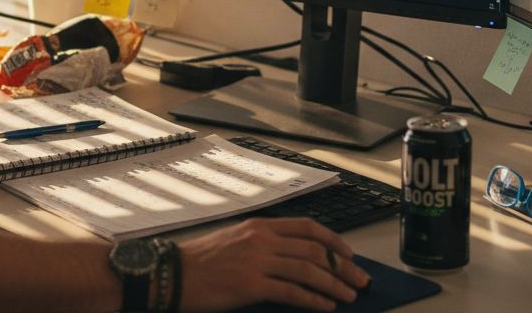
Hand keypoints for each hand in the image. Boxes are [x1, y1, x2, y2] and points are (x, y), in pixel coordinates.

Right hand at [177, 217, 369, 311]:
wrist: (171, 274)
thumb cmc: (201, 262)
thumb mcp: (235, 241)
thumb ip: (264, 245)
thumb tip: (295, 261)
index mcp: (259, 226)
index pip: (308, 228)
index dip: (334, 241)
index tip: (349, 255)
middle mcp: (262, 239)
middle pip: (315, 250)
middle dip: (343, 267)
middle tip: (360, 280)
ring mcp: (257, 261)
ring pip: (309, 271)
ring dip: (334, 285)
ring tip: (349, 296)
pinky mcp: (251, 285)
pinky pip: (292, 292)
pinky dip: (314, 300)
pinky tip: (326, 307)